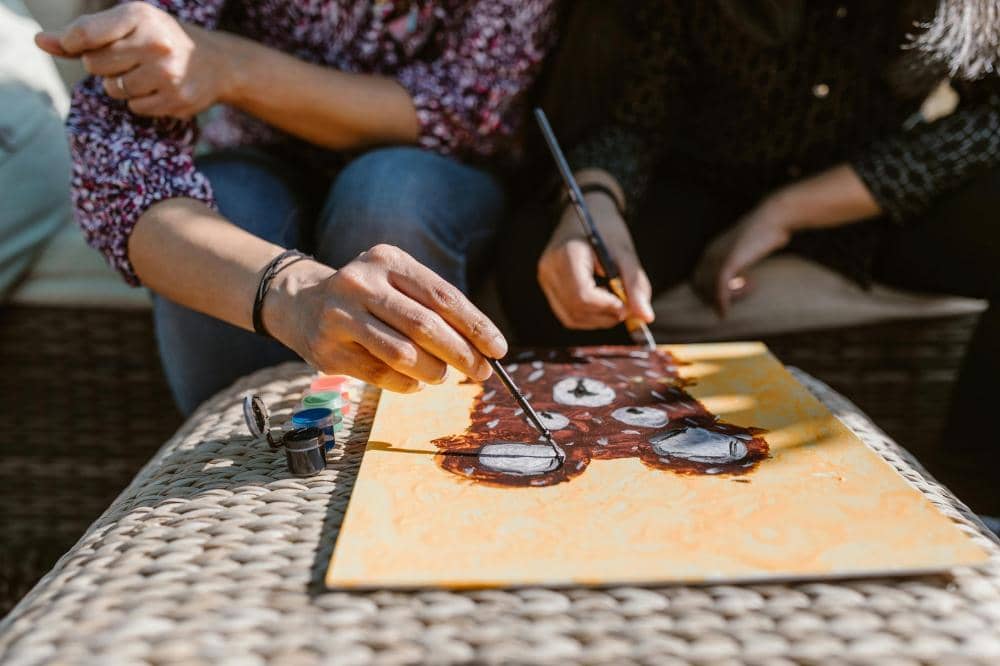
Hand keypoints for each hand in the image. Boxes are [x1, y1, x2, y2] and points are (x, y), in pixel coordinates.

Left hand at [35, 2, 233, 119]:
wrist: (219, 63)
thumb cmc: (162, 39)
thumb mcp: (128, 25)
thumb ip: (84, 34)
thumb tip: (41, 41)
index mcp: (140, 15)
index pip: (84, 34)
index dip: (73, 45)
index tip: (80, 47)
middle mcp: (154, 42)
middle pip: (95, 65)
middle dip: (103, 65)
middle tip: (127, 59)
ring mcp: (166, 73)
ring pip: (113, 89)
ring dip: (122, 85)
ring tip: (145, 75)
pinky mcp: (175, 99)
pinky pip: (134, 107)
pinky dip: (140, 101)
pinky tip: (159, 89)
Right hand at [266, 244, 507, 392]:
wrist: (302, 303)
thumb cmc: (369, 297)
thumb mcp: (398, 284)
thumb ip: (434, 308)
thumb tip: (483, 346)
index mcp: (388, 261)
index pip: (443, 296)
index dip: (475, 325)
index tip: (498, 349)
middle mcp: (362, 283)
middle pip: (425, 325)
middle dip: (461, 353)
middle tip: (482, 372)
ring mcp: (341, 316)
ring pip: (402, 353)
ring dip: (433, 371)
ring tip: (443, 377)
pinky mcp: (328, 349)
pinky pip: (380, 374)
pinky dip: (406, 383)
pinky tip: (415, 383)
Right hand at [537, 194, 653, 329]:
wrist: (587, 214)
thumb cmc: (607, 230)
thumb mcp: (625, 253)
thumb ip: (636, 285)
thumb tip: (646, 317)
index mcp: (567, 255)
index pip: (583, 295)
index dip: (608, 306)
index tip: (628, 305)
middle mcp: (550, 269)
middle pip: (576, 310)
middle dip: (605, 316)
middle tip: (626, 307)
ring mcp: (546, 279)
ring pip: (571, 318)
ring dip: (598, 319)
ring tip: (615, 302)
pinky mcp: (548, 287)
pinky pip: (567, 314)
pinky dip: (588, 317)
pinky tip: (602, 302)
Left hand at [692, 195, 793, 316]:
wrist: (774, 218)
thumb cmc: (764, 234)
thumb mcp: (745, 251)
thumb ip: (738, 263)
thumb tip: (741, 278)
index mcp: (711, 251)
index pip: (698, 279)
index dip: (708, 293)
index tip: (728, 296)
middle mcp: (710, 254)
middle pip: (700, 286)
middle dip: (714, 297)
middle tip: (739, 295)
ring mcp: (718, 257)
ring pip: (710, 289)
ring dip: (726, 298)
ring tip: (751, 288)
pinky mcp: (730, 260)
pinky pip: (720, 287)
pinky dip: (721, 302)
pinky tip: (725, 312)